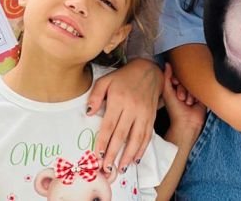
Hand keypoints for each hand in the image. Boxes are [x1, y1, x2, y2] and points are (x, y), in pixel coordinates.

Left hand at [88, 58, 162, 173]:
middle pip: (122, 135)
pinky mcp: (152, 117)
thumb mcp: (106, 80)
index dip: (104, 141)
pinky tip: (135, 159)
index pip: (109, 125)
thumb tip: (88, 112)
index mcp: (119, 99)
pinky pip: (147, 136)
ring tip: (121, 168)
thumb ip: (95, 95)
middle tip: (107, 168)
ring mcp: (144, 114)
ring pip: (136, 139)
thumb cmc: (123, 77)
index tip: (98, 155)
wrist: (149, 71)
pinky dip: (142, 150)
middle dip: (114, 154)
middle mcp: (133, 108)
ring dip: (129, 156)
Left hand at [161, 63, 205, 145]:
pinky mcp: (202, 96)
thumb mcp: (167, 92)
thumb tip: (167, 64)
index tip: (175, 83)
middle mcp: (184, 88)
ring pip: (194, 83)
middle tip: (180, 97)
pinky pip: (202, 88)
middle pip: (186, 79)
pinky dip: (197, 95)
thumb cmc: (175, 110)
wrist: (187, 122)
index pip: (177, 75)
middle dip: (183, 88)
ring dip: (190, 93)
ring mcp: (193, 92)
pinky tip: (194, 102)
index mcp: (175, 87)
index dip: (176, 78)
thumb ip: (167, 77)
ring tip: (187, 102)